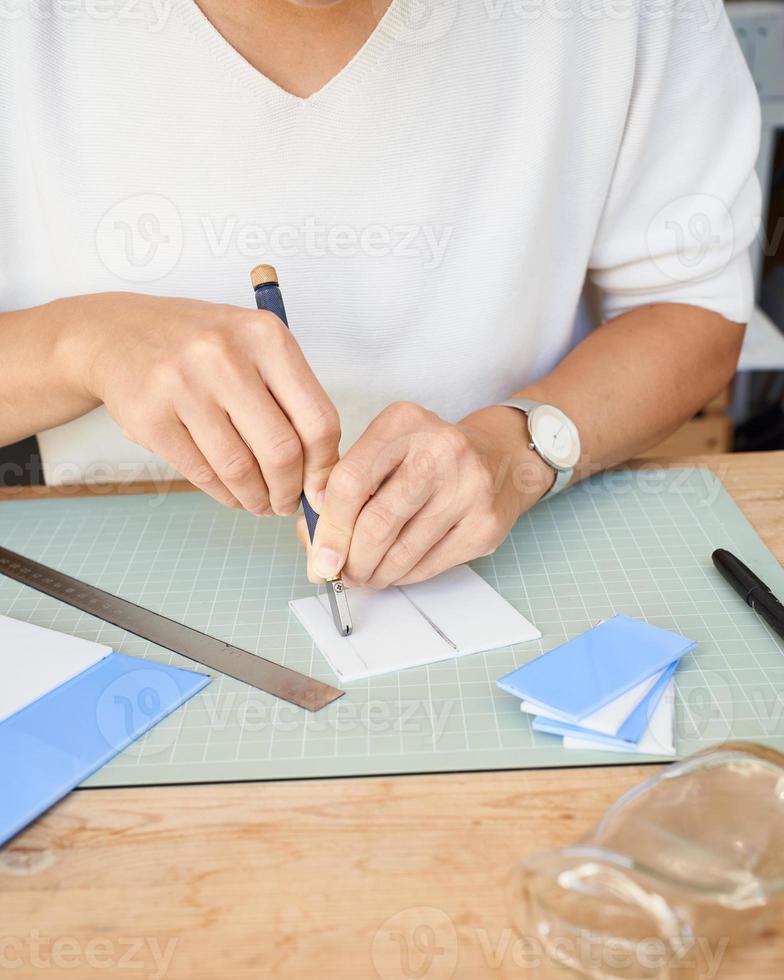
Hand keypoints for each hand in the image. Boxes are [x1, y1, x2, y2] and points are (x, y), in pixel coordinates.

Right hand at [65, 292, 339, 513]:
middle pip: (281, 450)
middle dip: (289, 490)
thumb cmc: (198, 344)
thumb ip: (291, 398)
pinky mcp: (150, 417)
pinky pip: (201, 472)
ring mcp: (183, 385)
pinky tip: (232, 494)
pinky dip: (223, 493)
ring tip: (260, 503)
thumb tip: (321, 475)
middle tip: (286, 503)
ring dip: (255, 498)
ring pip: (239, 468)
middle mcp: (225, 355)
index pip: (318, 419)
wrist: (117, 332)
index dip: (324, 466)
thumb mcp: (253, 346)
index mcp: (266, 336)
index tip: (319, 488)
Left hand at [298, 402, 554, 588]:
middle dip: (351, 559)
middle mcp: (440, 449)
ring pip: (402, 551)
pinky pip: (429, 565)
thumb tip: (316, 544)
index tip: (320, 558)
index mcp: (403, 422)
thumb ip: (343, 489)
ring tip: (365, 575)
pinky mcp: (485, 524)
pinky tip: (394, 571)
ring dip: (374, 574)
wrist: (501, 458)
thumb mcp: (385, 453)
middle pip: (377, 521)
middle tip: (341, 574)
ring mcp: (468, 487)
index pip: (350, 480)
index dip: (329, 528)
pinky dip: (402, 576)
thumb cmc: (427, 459)